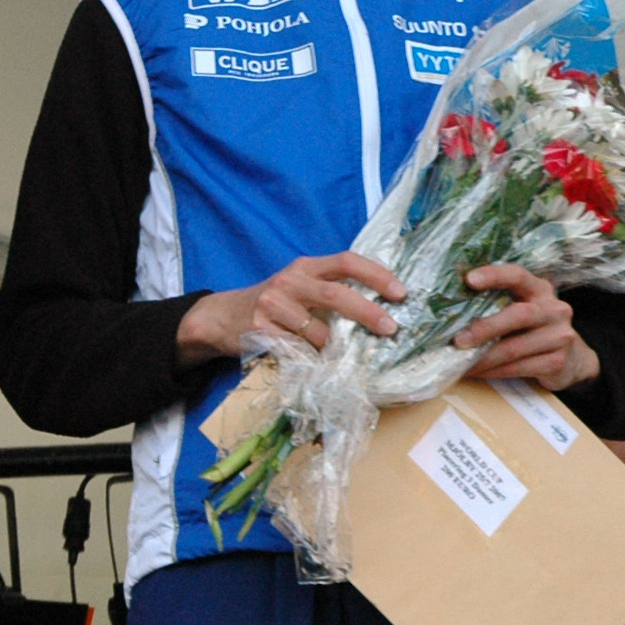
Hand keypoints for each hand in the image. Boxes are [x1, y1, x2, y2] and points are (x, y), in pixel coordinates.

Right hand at [179, 253, 404, 362]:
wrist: (222, 316)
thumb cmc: (274, 304)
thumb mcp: (299, 287)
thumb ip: (331, 290)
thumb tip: (383, 310)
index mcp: (305, 267)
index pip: (346, 261)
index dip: (376, 274)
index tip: (401, 293)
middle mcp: (288, 282)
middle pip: (336, 295)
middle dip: (368, 313)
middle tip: (391, 329)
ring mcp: (272, 306)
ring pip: (318, 333)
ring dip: (334, 349)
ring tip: (338, 357)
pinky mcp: (259, 330)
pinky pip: (297, 352)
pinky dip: (311, 361)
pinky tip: (312, 363)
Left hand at [453, 262, 598, 390]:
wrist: (573, 358)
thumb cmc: (533, 327)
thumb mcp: (522, 307)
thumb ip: (497, 301)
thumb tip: (448, 305)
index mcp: (540, 289)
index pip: (518, 276)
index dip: (495, 275)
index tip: (469, 279)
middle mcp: (554, 310)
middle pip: (518, 315)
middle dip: (485, 328)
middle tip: (458, 340)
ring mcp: (560, 337)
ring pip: (515, 348)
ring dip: (483, 357)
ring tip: (459, 363)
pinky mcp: (557, 362)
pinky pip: (519, 368)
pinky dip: (493, 371)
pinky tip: (476, 372)